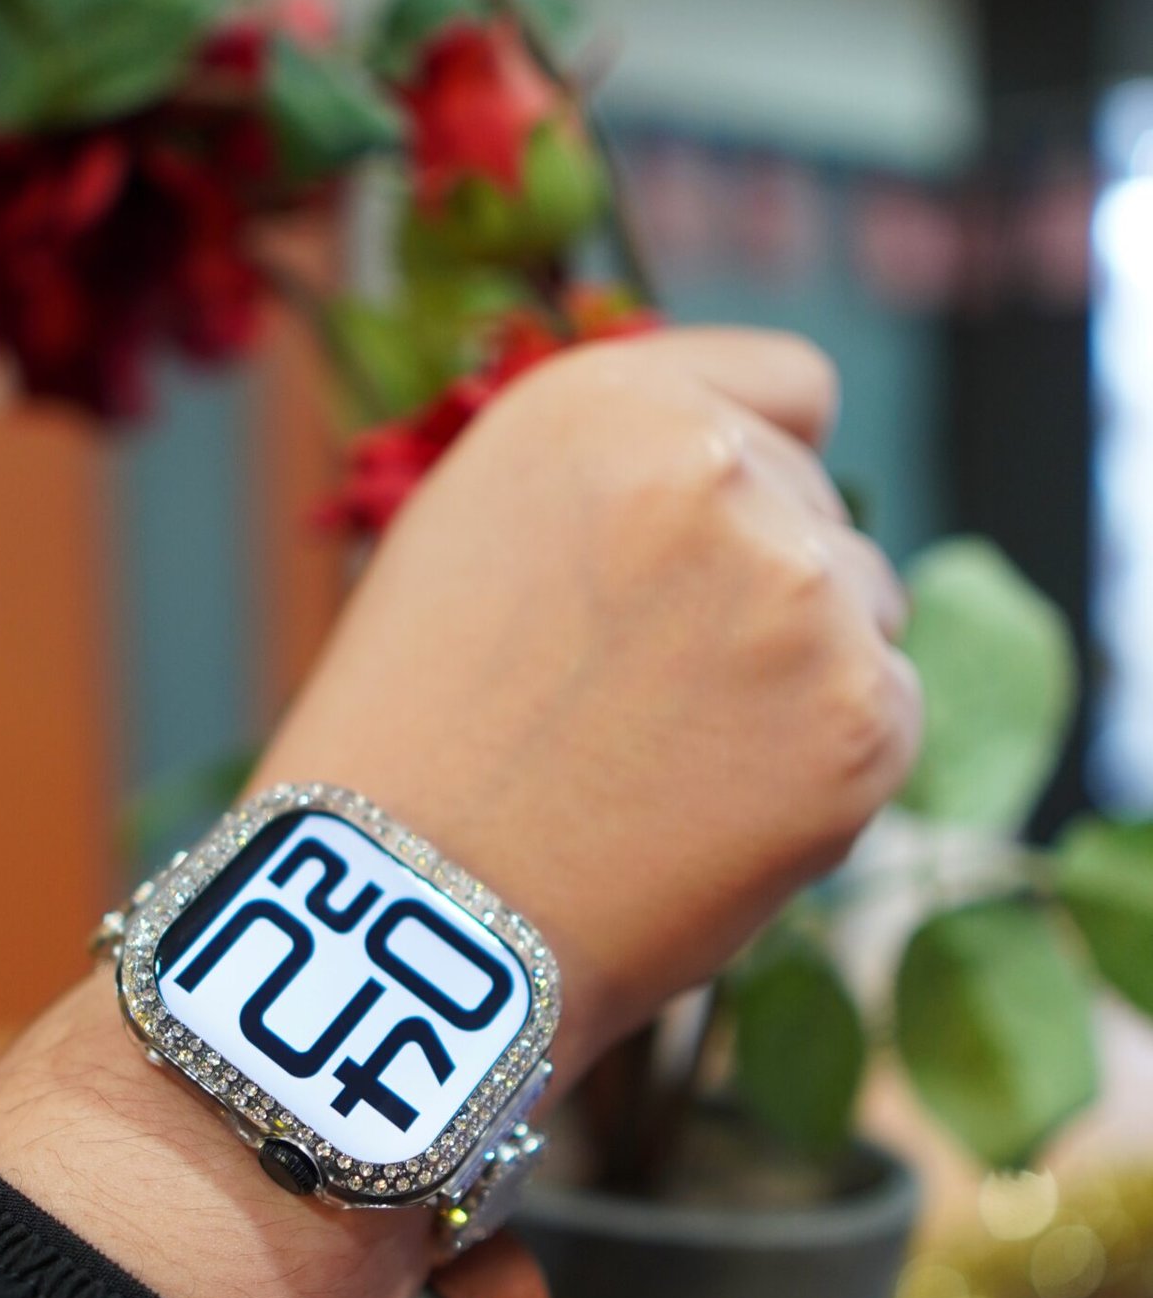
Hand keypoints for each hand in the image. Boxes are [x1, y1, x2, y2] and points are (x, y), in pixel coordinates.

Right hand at [259, 326, 920, 1073]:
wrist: (411, 912)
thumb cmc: (419, 732)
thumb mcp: (479, 527)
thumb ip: (625, 468)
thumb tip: (763, 463)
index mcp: (611, 403)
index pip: (789, 385)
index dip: (748, 472)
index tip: (700, 552)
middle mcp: (719, 471)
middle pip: (821, 506)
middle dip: (759, 586)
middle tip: (640, 697)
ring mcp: (804, 594)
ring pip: (866, 609)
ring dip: (799, 670)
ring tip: (662, 758)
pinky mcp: (863, 718)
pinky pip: (887, 715)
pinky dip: (821, 767)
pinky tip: (710, 812)